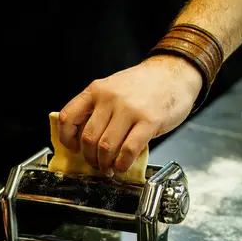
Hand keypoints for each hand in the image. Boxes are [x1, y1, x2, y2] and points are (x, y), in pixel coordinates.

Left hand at [58, 55, 201, 174]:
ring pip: (106, 147)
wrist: (175, 72)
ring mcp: (129, 109)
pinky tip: (122, 166)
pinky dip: (122, 164)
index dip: (66, 138)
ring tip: (109, 168)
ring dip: (105, 164)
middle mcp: (109, 98)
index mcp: (96, 90)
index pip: (68, 117)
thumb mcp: (113, 87)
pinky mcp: (148, 121)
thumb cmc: (145, 84)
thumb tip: (85, 138)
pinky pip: (128, 150)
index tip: (73, 148)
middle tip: (96, 163)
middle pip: (88, 138)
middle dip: (90, 157)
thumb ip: (98, 108)